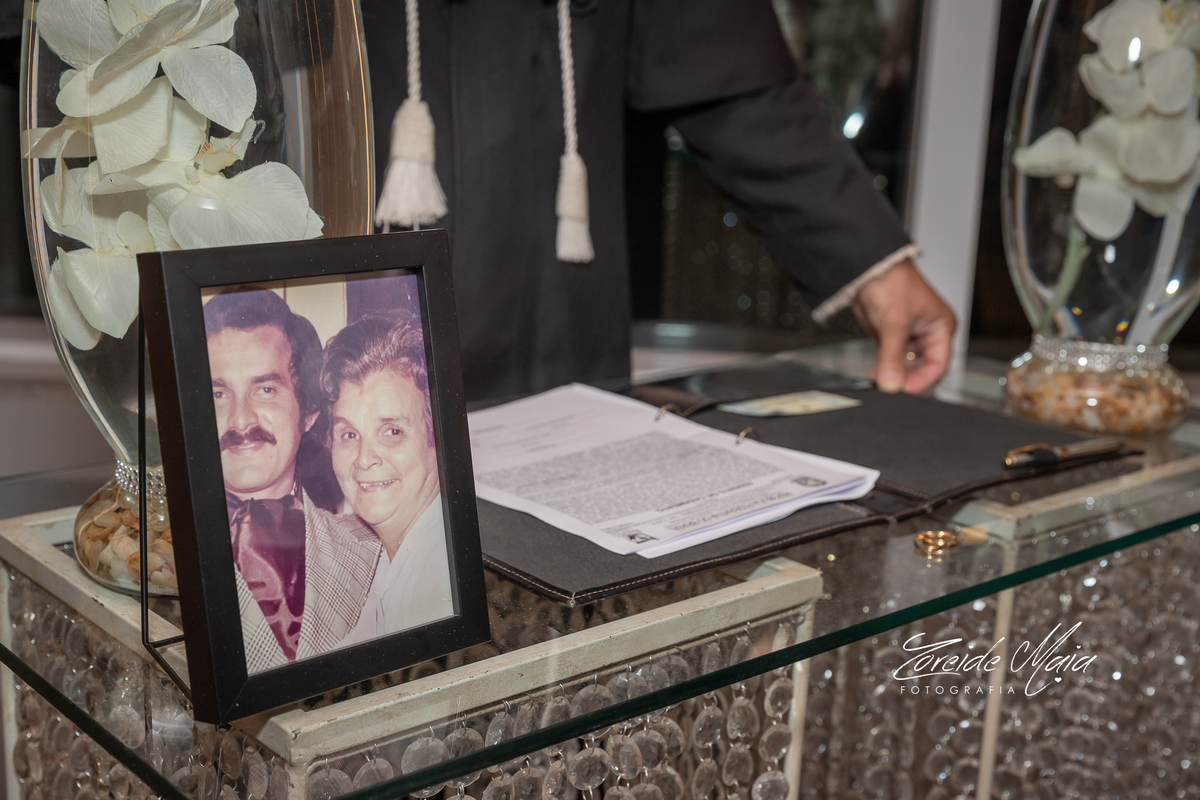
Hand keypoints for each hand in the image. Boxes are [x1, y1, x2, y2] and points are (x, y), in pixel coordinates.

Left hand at [852, 260, 955, 393]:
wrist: (867, 268)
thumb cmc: (892, 282)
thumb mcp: (894, 324)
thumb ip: (892, 358)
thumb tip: (892, 384)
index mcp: (941, 327)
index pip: (939, 364)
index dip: (923, 380)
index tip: (905, 390)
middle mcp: (927, 332)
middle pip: (922, 367)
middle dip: (907, 378)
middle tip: (891, 388)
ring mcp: (908, 334)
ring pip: (905, 365)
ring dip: (893, 374)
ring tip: (880, 381)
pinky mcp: (890, 335)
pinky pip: (890, 358)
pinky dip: (883, 367)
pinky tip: (875, 374)